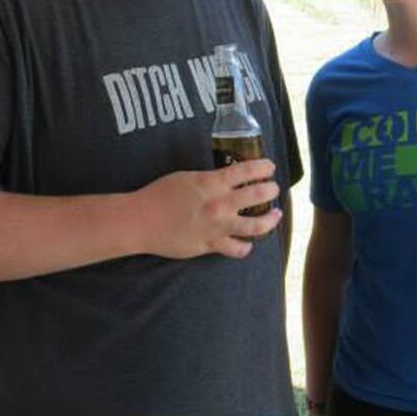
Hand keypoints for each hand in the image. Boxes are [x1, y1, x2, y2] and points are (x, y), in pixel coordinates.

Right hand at [135, 159, 281, 259]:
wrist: (141, 221)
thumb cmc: (159, 194)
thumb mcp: (187, 177)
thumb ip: (210, 180)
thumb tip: (225, 181)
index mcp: (212, 183)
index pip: (246, 171)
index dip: (263, 167)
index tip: (270, 166)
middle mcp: (220, 205)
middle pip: (257, 196)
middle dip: (271, 190)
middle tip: (273, 188)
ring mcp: (217, 227)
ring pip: (255, 227)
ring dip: (269, 220)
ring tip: (275, 215)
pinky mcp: (210, 245)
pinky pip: (236, 249)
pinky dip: (245, 246)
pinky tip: (247, 243)